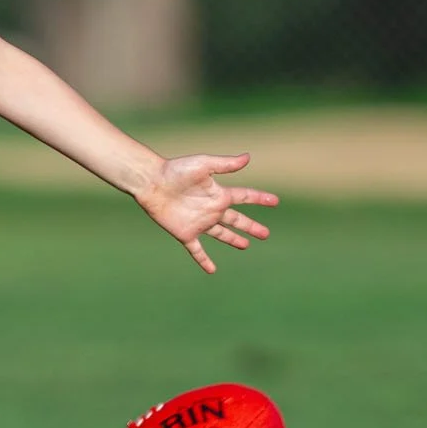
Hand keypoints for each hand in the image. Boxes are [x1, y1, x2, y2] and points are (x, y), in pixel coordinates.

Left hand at [135, 154, 277, 273]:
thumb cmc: (176, 170)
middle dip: (251, 227)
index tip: (275, 201)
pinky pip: (197, 250)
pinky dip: (204, 260)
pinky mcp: (185, 233)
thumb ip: (225, 164)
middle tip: (266, 234)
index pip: (244, 197)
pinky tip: (211, 270)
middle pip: (237, 220)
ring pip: (222, 234)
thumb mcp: (204, 165)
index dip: (260, 199)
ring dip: (234, 240)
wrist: (151, 183)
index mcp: (219, 194)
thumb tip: (248, 157)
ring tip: (246, 246)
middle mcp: (212, 209)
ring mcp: (199, 223)